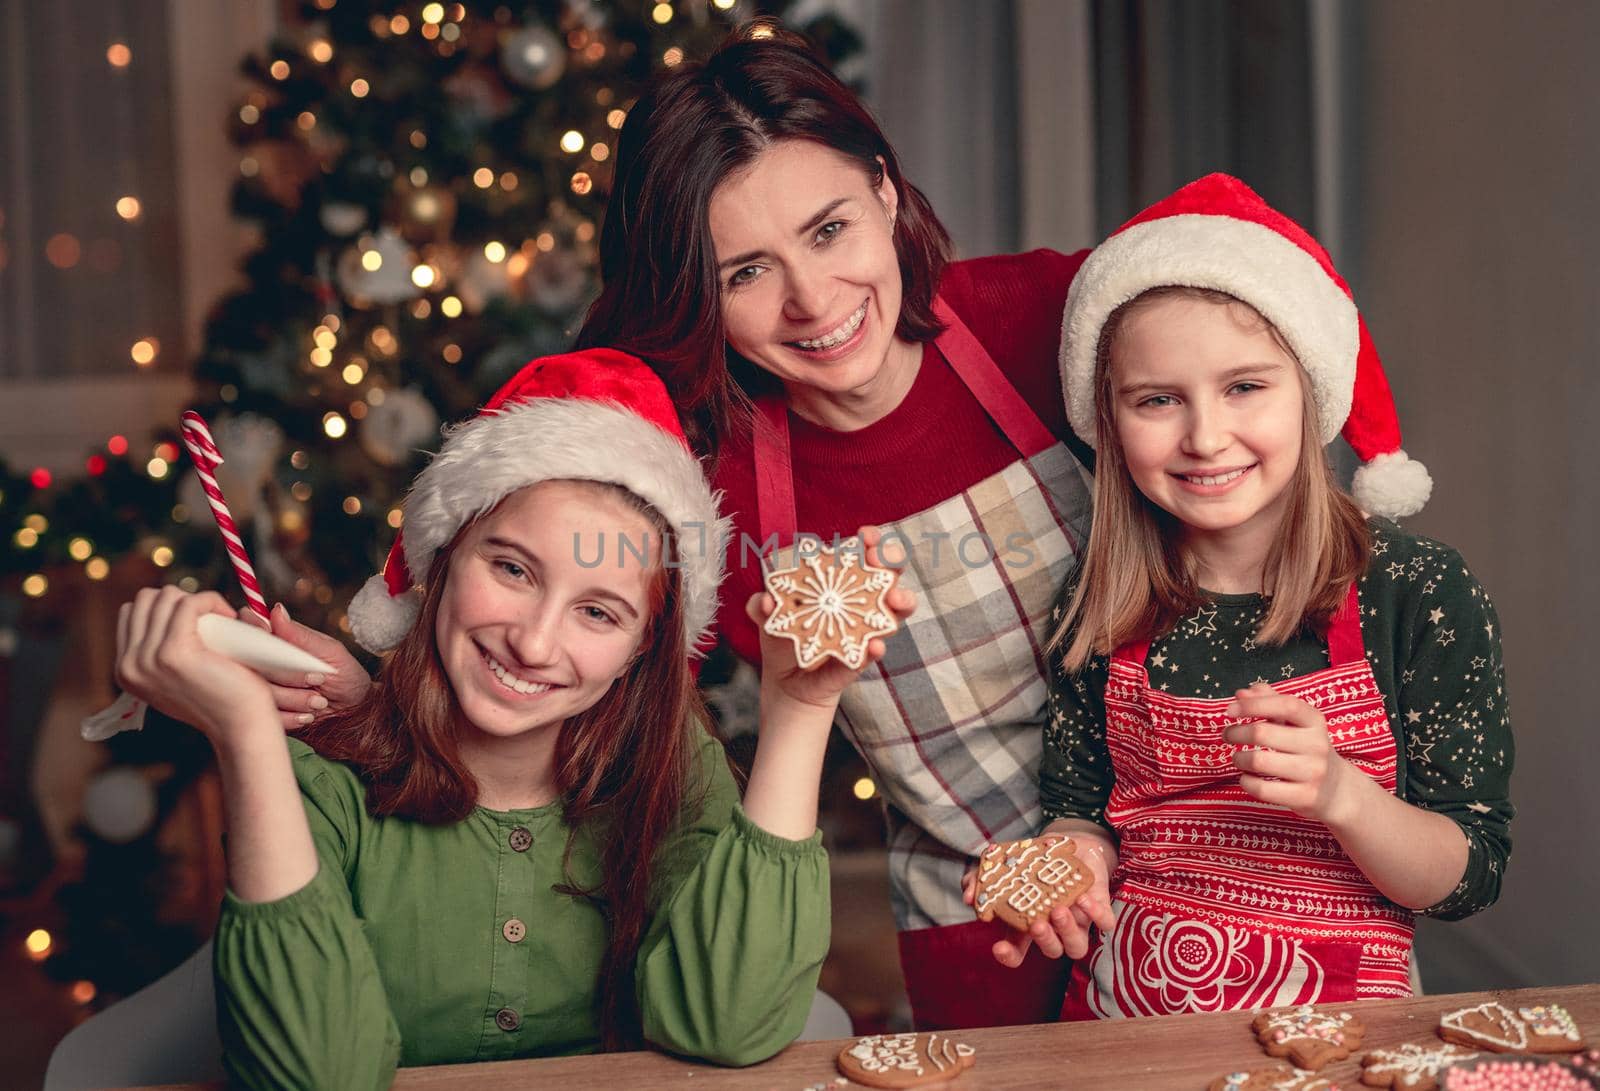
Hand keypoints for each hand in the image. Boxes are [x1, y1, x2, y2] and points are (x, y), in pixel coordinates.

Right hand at [116, 586, 275, 744]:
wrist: (241, 727)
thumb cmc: (220, 699)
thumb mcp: (176, 676)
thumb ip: (160, 652)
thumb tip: (166, 608)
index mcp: (125, 670)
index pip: (131, 612)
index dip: (166, 607)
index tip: (197, 620)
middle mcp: (129, 665)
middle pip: (146, 599)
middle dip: (181, 599)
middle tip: (213, 619)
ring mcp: (148, 659)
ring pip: (167, 597)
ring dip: (199, 600)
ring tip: (224, 620)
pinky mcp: (174, 652)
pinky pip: (189, 604)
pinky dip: (211, 600)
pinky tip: (228, 616)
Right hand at [261, 602, 371, 729]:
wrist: (353, 711)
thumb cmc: (346, 676)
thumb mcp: (331, 653)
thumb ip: (301, 636)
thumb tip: (276, 611)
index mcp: (278, 640)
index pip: (248, 625)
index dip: (254, 632)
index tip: (272, 640)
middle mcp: (263, 662)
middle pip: (251, 662)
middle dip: (288, 675)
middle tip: (318, 679)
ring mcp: (262, 688)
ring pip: (259, 691)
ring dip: (294, 698)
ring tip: (320, 700)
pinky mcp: (266, 713)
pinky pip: (266, 715)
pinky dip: (291, 717)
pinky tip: (309, 715)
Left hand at [748, 526, 916, 711]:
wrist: (786, 680)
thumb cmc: (784, 634)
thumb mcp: (768, 616)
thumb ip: (761, 604)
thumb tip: (767, 600)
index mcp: (842, 579)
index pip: (863, 552)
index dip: (871, 540)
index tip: (866, 535)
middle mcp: (862, 599)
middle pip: (890, 572)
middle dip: (892, 560)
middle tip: (880, 561)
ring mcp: (867, 627)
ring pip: (896, 609)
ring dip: (901, 600)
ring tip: (894, 599)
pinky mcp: (862, 657)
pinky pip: (875, 651)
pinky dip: (876, 648)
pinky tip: (874, 646)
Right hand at [962, 833, 1117, 966]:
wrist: (1072, 841)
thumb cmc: (1036, 858)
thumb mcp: (1005, 863)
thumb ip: (982, 878)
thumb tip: (969, 896)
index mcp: (1027, 922)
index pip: (1017, 951)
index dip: (1009, 956)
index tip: (998, 947)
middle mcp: (1053, 927)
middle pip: (1051, 951)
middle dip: (1044, 940)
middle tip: (1037, 922)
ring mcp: (1077, 921)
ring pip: (1076, 946)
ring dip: (1067, 931)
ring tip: (1059, 909)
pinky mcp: (1099, 909)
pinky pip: (1103, 923)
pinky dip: (1095, 915)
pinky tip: (1083, 898)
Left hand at [1223, 682, 1356, 824]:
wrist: (1337, 790)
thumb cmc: (1307, 748)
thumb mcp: (1297, 722)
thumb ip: (1270, 702)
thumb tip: (1241, 693)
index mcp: (1315, 721)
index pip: (1286, 705)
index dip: (1254, 705)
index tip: (1230, 710)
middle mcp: (1317, 745)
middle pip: (1262, 733)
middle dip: (1236, 733)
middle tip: (1228, 735)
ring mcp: (1313, 772)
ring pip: (1258, 761)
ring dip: (1239, 759)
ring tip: (1238, 758)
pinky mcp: (1305, 797)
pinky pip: (1263, 789)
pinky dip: (1246, 782)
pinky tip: (1247, 778)